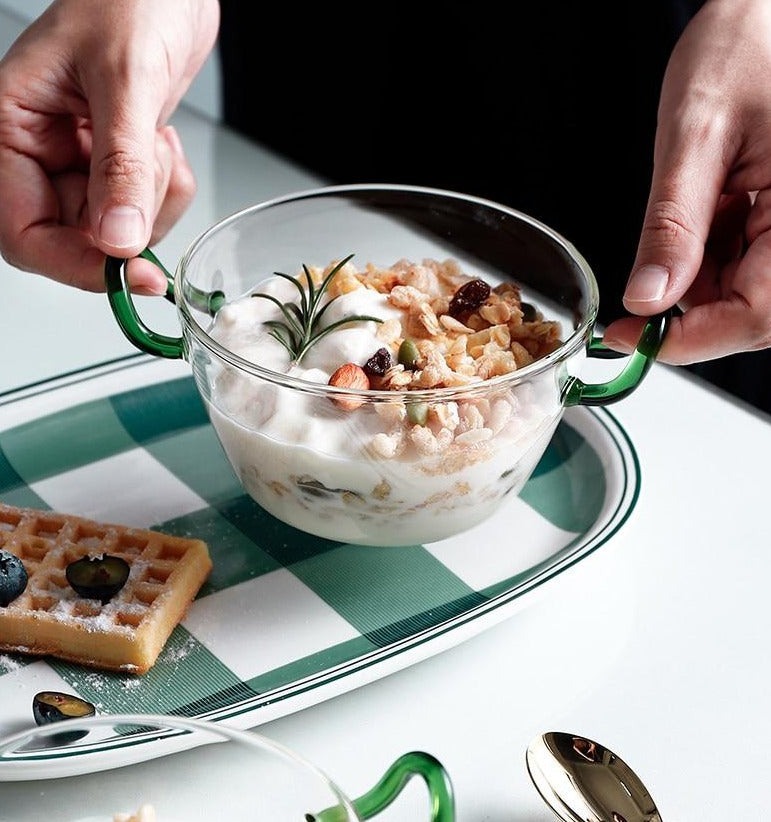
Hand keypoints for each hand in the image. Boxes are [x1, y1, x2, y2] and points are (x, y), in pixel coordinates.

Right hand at [0, 0, 218, 292]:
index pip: (23, 232)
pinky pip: (144, 208)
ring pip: (117, 229)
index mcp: (9, 129)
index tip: (130, 274)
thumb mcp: (125, 81)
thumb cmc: (129, 0)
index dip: (75, 264)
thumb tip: (117, 241)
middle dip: (128, 219)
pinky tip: (162, 141)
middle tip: (151, 172)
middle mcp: (38, 154)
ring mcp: (78, 162)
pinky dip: (166, 188)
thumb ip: (120, 165)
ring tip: (155, 139)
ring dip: (153, 197)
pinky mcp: (115, 165)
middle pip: (76, 238)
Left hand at [603, 0, 770, 363]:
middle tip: (638, 292)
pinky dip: (708, 258)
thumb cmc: (746, 44)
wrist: (760, 10)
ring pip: (747, 293)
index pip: (757, 314)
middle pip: (754, 312)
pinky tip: (700, 217)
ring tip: (684, 222)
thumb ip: (672, 226)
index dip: (692, 338)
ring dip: (696, 283)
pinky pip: (748, 264)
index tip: (629, 336)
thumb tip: (645, 299)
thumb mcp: (696, 137)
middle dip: (691, 312)